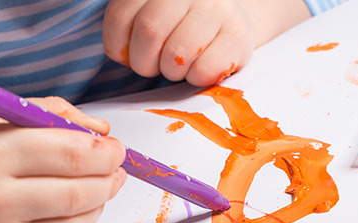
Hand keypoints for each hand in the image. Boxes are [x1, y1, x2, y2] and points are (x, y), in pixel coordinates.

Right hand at [0, 97, 125, 222]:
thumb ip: (46, 114)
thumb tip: (100, 133)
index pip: (71, 153)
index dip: (105, 151)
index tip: (115, 146)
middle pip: (79, 192)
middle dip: (109, 178)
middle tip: (116, 167)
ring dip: (97, 203)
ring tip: (98, 186)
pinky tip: (71, 207)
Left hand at [103, 0, 263, 86]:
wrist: (229, 22)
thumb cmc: (179, 23)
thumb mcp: (149, 12)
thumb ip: (128, 22)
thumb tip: (122, 53)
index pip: (121, 15)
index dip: (118, 44)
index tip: (129, 52)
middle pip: (149, 32)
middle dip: (144, 63)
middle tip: (154, 65)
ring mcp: (218, 7)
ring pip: (176, 55)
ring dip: (171, 72)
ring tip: (179, 65)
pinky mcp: (239, 35)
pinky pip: (203, 71)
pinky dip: (195, 79)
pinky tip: (199, 68)